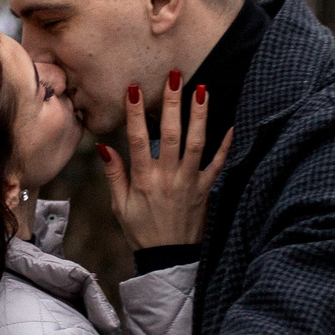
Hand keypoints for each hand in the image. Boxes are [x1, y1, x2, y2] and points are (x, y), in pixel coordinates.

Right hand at [101, 70, 230, 252]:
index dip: (136, 113)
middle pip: (171, 134)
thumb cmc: (141, 231)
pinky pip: (218, 164)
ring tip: (202, 89)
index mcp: (144, 180)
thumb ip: (115, 175)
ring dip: (200, 115)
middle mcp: (168, 177)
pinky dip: (225, 144)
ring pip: (197, 143)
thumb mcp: (120, 206)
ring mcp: (190, 182)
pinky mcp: (206, 189)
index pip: (138, 140)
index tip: (134, 89)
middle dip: (172, 103)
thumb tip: (104, 147)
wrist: (169, 258)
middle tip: (175, 76)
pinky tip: (231, 123)